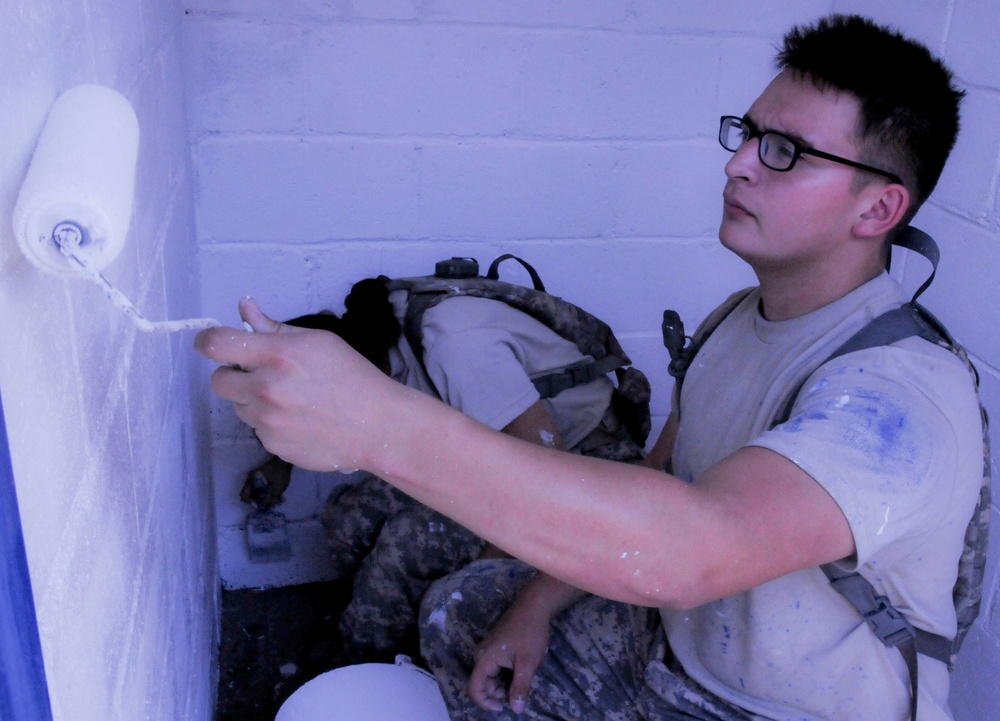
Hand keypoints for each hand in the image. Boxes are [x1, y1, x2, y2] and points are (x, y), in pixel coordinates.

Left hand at [194, 297, 394, 471]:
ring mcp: (267, 422)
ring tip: (292, 399)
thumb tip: (244, 308)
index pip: (216, 345)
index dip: (207, 342)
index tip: (210, 344)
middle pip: (219, 381)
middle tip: (263, 374)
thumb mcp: (317, 342)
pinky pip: (257, 429)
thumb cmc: (353, 378)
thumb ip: (274, 328)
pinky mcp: (272, 446)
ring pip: (239, 406)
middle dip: (234, 375)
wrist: (378, 426)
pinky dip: (271, 423)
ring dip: (254, 400)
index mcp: (277, 356)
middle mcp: (266, 389)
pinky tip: (300, 419)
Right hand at [240, 455, 292, 508]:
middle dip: (260, 502)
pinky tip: (278, 497)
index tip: (260, 505)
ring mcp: (256, 479)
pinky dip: (268, 494)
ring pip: (257, 493)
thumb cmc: (280, 472)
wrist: (286, 460)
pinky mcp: (262, 479)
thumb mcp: (275, 488)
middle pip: (250, 495)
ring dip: (265, 499)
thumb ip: (268, 499)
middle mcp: (251, 479)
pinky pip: (262, 489)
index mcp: (251, 479)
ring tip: (276, 501)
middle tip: (270, 505)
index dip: (251, 502)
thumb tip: (261, 508)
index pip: (244, 495)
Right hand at [469, 601, 550, 713]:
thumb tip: (516, 710)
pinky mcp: (496, 646)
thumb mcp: (527, 663)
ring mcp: (488, 649)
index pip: (474, 689)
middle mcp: (481, 654)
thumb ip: (520, 688)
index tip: (503, 708)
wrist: (535, 605)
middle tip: (518, 695)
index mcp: (484, 659)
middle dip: (497, 694)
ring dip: (502, 684)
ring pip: (490, 675)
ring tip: (521, 683)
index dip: (486, 703)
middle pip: (482, 683)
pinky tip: (519, 672)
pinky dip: (504, 675)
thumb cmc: (530, 633)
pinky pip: (495, 667)